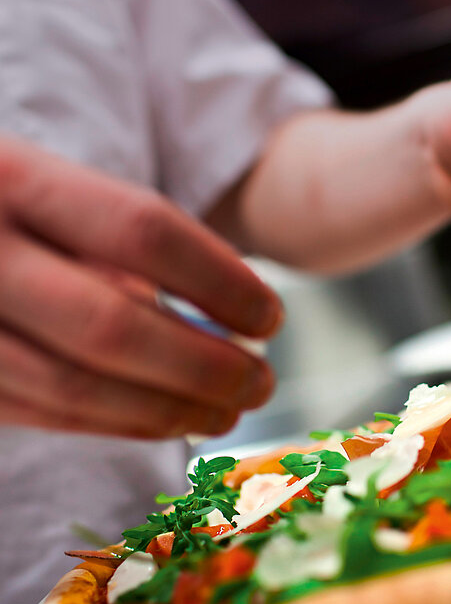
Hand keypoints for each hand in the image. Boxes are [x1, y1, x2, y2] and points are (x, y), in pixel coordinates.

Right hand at [0, 136, 281, 437]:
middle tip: (262, 383)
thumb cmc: (8, 212)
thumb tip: (228, 318)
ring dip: (169, 411)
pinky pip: (45, 414)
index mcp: (11, 179)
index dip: (222, 282)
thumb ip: (127, 245)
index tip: (270, 316)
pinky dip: (121, 424)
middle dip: (205, 366)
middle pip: (113, 327)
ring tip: (228, 412)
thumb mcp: (53, 194)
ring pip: (76, 388)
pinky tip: (171, 421)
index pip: (142, 232)